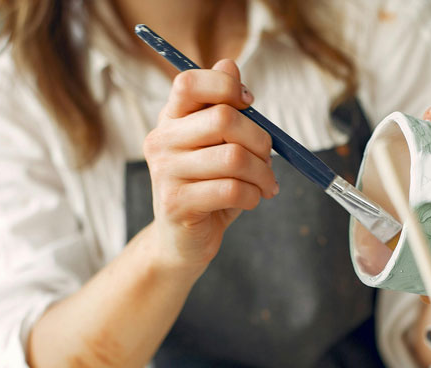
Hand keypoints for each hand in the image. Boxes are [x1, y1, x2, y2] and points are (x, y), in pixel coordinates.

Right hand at [144, 59, 277, 271]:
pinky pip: (232, 190)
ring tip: (265, 185)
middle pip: (224, 119)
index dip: (227, 86)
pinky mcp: (177, 203)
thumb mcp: (217, 147)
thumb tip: (230, 63)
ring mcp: (165, 173)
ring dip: (263, 174)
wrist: (184, 240)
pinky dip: (254, 196)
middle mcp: (161, 141)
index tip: (250, 105)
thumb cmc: (207, 190)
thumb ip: (223, 109)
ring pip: (234, 158)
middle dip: (261, 140)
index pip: (191, 82)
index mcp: (170, 120)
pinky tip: (253, 200)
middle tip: (268, 160)